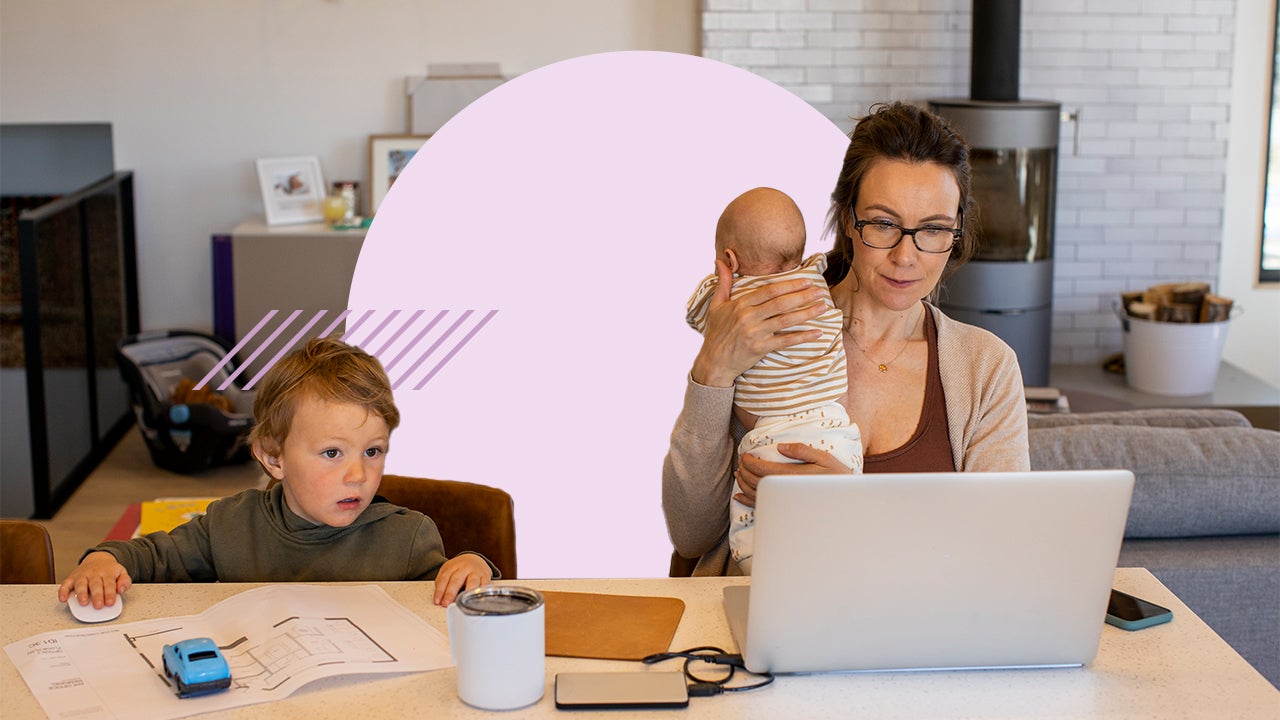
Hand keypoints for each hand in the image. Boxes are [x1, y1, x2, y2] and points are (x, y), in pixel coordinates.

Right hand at [57, 551, 130, 607]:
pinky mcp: (72, 578)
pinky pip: (65, 584)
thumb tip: (121, 589)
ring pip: (81, 584)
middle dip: (97, 595)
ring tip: (84, 602)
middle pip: (95, 584)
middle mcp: (94, 573)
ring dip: (81, 593)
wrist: (98, 559)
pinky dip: (63, 591)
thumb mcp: (122, 573)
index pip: (109, 584)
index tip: (110, 603)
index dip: (109, 594)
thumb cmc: (110, 570)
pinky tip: (63, 599)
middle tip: (98, 605)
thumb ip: (125, 581)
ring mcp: (82, 575)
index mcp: (107, 573)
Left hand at [432, 554, 493, 605]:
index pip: (444, 579)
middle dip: (451, 593)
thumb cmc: (459, 569)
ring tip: (463, 602)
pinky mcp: (486, 577)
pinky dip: (482, 592)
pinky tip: (478, 599)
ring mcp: (476, 572)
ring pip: (472, 581)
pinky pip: (485, 585)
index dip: (440, 591)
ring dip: (467, 592)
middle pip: (456, 580)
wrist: (474, 559)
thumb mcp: (448, 571)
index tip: (437, 601)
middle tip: (446, 603)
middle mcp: (465, 568)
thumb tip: (439, 599)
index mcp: (453, 566)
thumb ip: (442, 583)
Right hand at [690, 257, 828, 387]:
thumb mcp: (716, 305)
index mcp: (740, 304)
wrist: (713, 362)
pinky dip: (802, 337)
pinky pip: (785, 341)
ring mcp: (755, 333)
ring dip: (807, 313)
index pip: (769, 291)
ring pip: (785, 320)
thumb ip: (723, 282)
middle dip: (803, 296)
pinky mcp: (760, 348)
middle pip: (781, 303)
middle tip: (820, 291)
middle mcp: (748, 317)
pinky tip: (817, 333)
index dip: (789, 285)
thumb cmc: (716, 332)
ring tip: (822, 307)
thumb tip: (719, 260)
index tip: (806, 281)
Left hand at [733, 444, 852, 507]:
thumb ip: (802, 451)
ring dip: (743, 483)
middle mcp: (785, 491)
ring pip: (756, 495)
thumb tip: (781, 447)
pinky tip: (739, 496)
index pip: (762, 469)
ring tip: (739, 473)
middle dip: (744, 470)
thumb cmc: (836, 477)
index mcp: (792, 476)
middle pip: (756, 481)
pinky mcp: (784, 510)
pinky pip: (761, 507)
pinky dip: (746, 501)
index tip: (746, 454)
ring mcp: (784, 503)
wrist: (846, 502)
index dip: (750, 462)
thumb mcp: (824, 458)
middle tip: (741, 461)